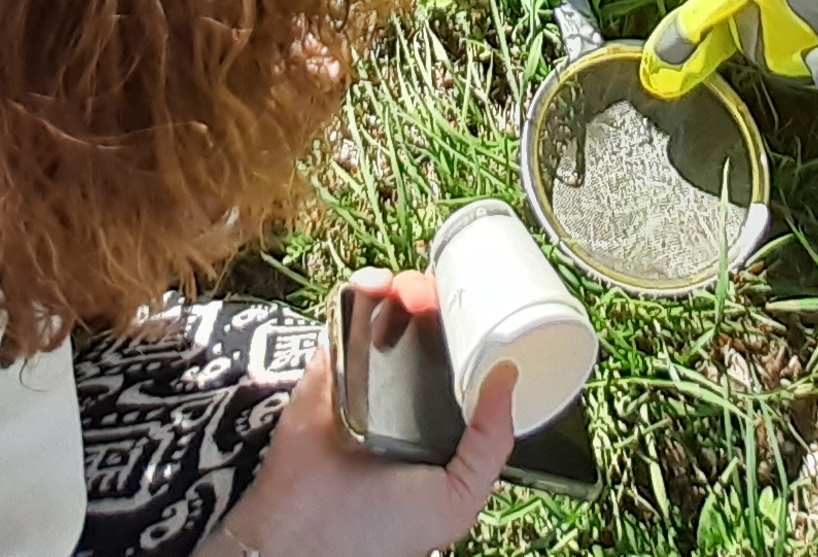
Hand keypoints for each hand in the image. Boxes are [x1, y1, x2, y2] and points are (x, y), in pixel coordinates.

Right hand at [209, 269, 516, 556]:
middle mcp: (403, 388)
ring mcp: (365, 369)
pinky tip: (379, 286)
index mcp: (436, 415)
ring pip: (389, 308)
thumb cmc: (380, 530)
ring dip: (405, 285)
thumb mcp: (457, 498)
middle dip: (439, 300)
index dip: (469, 327)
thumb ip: (489, 444)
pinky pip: (346, 310)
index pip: (460, 357)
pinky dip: (363, 285)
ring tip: (413, 292)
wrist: (308, 534)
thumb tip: (509, 376)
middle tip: (442, 299)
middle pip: (427, 324)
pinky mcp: (330, 358)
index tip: (478, 309)